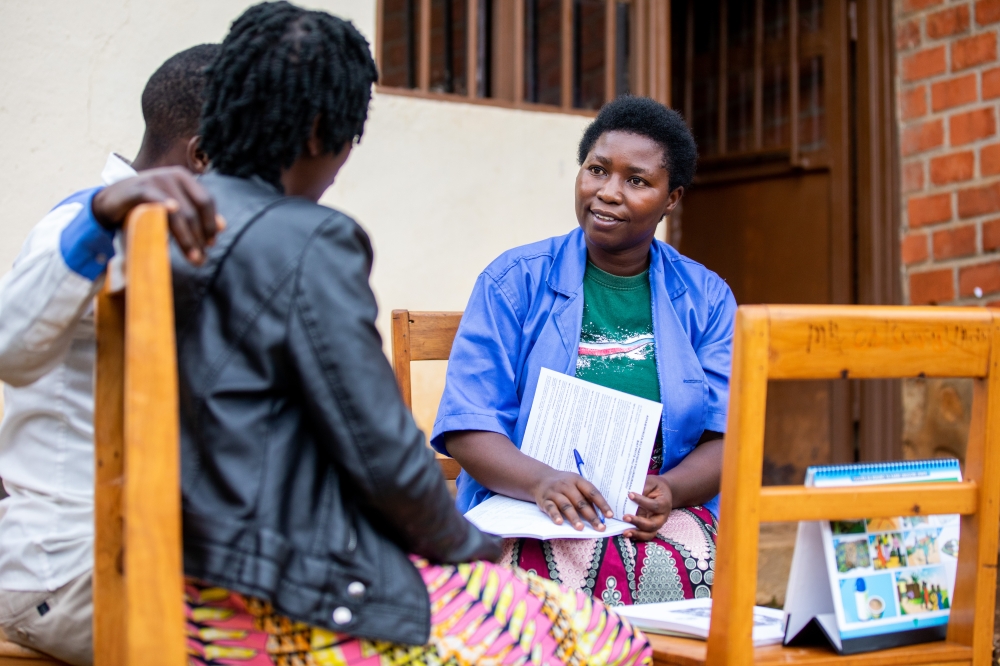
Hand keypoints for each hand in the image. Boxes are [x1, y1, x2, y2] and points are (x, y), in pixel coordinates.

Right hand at [91, 167, 223, 264]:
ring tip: (192, 257)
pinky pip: (157, 201)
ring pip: (179, 212)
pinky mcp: (139, 188)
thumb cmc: (146, 205)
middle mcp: (172, 176)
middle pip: (194, 210)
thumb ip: (195, 214)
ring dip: (187, 238)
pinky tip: (173, 217)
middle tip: (200, 259)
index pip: (206, 201)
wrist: (111, 200)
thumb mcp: (173, 207)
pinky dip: (166, 209)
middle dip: (199, 237)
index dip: (211, 223)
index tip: (211, 244)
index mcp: (184, 178)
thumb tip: (222, 226)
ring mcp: (156, 180)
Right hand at [532, 470, 612, 530]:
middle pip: (580, 501)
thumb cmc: (564, 484)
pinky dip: (555, 515)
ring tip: (581, 528)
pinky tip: (560, 522)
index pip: (592, 492)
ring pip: (566, 505)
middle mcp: (566, 485)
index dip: (602, 504)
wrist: (541, 478)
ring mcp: (555, 492)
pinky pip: (550, 508)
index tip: (610, 516)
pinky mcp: (545, 500)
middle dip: (591, 516)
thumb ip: (586, 499)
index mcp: (578, 480)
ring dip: (574, 517)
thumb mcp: (576, 485)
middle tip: (599, 527)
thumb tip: (600, 515)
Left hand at [623, 474, 673, 540]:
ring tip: (625, 532)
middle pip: (652, 524)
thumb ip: (643, 488)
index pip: (654, 505)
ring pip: (649, 534)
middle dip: (638, 522)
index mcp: (664, 504)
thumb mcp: (651, 482)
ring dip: (637, 534)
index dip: (642, 501)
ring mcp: (657, 524)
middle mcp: (662, 517)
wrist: (661, 492)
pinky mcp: (650, 528)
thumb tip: (630, 495)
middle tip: (625, 517)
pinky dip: (636, 536)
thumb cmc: (655, 486)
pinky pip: (644, 536)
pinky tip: (626, 533)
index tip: (630, 495)